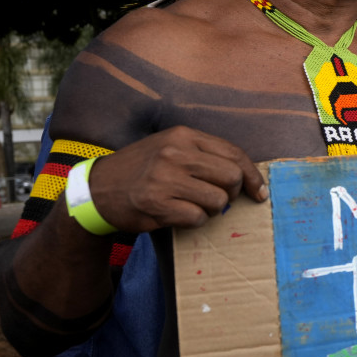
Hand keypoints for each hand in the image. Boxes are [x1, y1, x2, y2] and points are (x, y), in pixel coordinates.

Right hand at [89, 126, 267, 232]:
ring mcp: (164, 178)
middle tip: (219, 198)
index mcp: (183, 135)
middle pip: (232, 177)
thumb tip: (248, 175)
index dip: (253, 176)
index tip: (260, 191)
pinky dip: (195, 221)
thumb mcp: (171, 148)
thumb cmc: (142, 169)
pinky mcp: (155, 203)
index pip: (234, 154)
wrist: (96, 188)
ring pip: (218, 201)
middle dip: (232, 193)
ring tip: (193, 205)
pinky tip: (179, 215)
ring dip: (212, 210)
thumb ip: (205, 155)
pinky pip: (198, 218)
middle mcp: (175, 153)